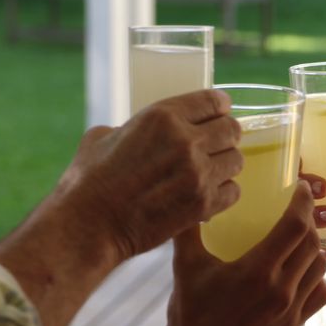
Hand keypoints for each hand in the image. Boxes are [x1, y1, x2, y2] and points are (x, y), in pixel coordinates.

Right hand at [60, 89, 243, 261]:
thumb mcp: (103, 137)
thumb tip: (132, 132)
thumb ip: (129, 128)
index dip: (219, 107)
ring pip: (236, 160)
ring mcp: (197, 173)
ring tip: (209, 172)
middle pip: (232, 129)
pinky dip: (223, 193)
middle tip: (214, 146)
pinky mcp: (202, 205)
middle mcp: (186, 141)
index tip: (218, 113)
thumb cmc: (89, 181)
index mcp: (162, 116)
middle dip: (224, 136)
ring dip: (224, 165)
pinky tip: (206, 195)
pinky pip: (233, 192)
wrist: (89, 225)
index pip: (213, 100)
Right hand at [166, 178, 325, 325]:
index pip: (294, 227)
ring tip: (299, 237)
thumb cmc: (191, 312)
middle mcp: (280, 290)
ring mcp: (290, 311)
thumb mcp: (185, 266)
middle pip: (312, 244)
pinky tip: (299, 271)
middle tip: (298, 208)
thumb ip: (188, 229)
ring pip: (320, 268)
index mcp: (256, 271)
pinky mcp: (293, 325)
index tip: (301, 188)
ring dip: (314, 247)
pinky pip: (319, 294)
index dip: (302, 202)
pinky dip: (315, 277)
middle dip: (309, 220)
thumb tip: (191, 198)